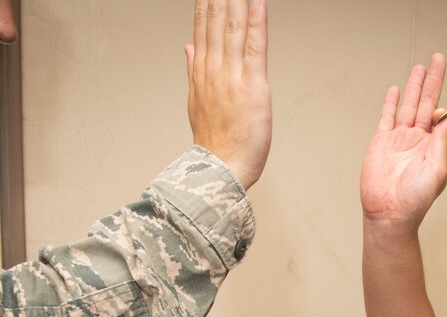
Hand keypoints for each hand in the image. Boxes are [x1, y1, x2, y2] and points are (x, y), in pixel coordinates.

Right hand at [186, 0, 271, 190]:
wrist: (221, 168)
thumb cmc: (215, 142)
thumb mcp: (196, 101)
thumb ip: (193, 69)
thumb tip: (188, 47)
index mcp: (201, 72)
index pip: (202, 27)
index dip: (205, 2)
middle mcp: (213, 69)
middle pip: (215, 21)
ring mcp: (231, 76)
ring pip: (233, 28)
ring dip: (236, 1)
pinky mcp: (252, 86)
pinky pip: (255, 47)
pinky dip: (257, 23)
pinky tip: (257, 3)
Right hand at [360, 53, 446, 232]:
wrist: (389, 213)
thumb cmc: (415, 200)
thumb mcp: (437, 170)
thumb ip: (441, 142)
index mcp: (433, 147)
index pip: (440, 118)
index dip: (443, 109)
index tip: (441, 110)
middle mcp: (417, 140)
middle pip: (425, 103)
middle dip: (432, 81)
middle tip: (438, 59)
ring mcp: (398, 140)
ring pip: (407, 106)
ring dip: (414, 86)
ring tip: (420, 68)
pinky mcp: (380, 143)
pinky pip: (386, 118)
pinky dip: (391, 104)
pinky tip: (396, 91)